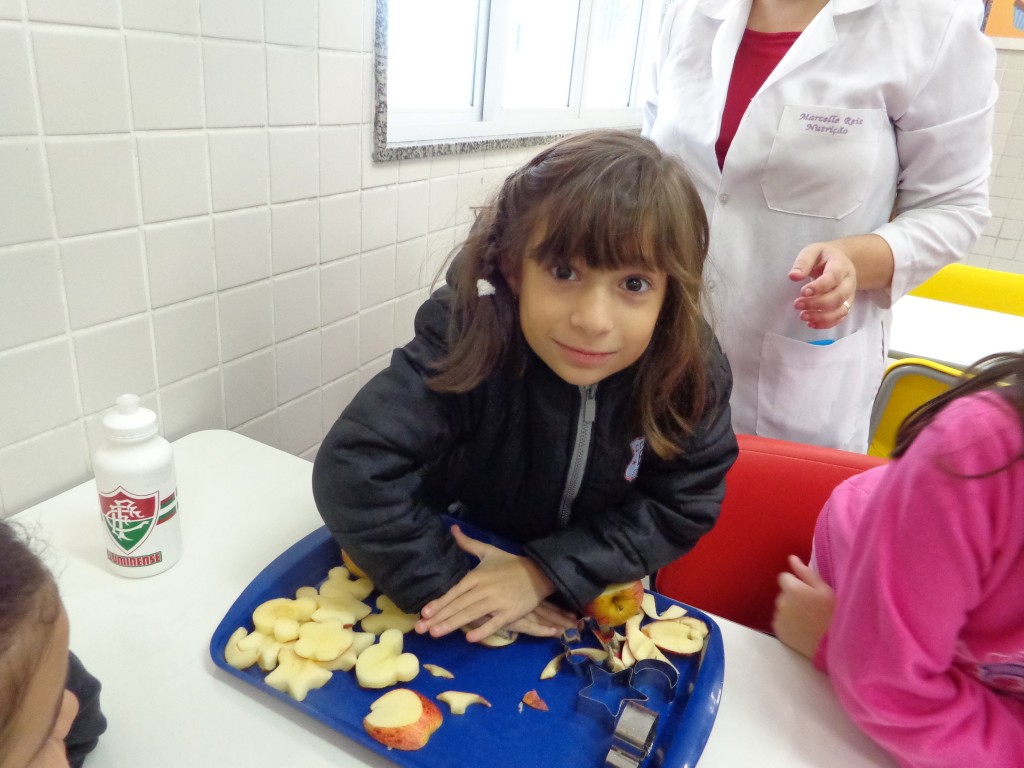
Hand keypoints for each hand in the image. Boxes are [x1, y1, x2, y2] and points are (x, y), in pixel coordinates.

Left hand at [414, 525, 574, 641]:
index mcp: (478, 575)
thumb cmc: (510, 564)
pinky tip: (470, 639)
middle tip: (421, 629)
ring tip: (436, 633)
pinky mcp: (510, 613)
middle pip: (459, 605)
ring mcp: (498, 602)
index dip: (439, 602)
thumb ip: (468, 543)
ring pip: (472, 614)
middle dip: (439, 617)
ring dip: (453, 624)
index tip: (424, 612)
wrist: (539, 572)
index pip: (455, 591)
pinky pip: (494, 623)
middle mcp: (485, 589)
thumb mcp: (488, 551)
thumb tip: (452, 528)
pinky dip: (483, 630)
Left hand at [772, 555, 835, 659]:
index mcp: (793, 589)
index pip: (784, 578)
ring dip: (790, 610)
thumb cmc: (833, 614)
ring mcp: (778, 618)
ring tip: (808, 619)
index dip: (796, 583)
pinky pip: (780, 622)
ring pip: (782, 608)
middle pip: (783, 594)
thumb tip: (791, 558)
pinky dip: (788, 623)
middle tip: (810, 607)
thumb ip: (806, 572)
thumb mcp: (825, 590)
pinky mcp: (778, 632)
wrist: (834, 645)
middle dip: (793, 597)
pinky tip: (802, 628)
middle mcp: (781, 602)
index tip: (808, 592)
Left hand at [789, 241, 857, 329]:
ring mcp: (849, 295)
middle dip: (817, 304)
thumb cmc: (823, 257)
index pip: (833, 277)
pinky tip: (811, 324)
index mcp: (841, 265)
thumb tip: (793, 276)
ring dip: (821, 317)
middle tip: (797, 305)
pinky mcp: (846, 305)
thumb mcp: (812, 252)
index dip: (819, 287)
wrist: (840, 261)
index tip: (803, 292)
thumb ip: (803, 262)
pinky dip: (826, 323)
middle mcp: (849, 281)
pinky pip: (840, 317)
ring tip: (803, 316)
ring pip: (841, 310)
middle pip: (838, 296)